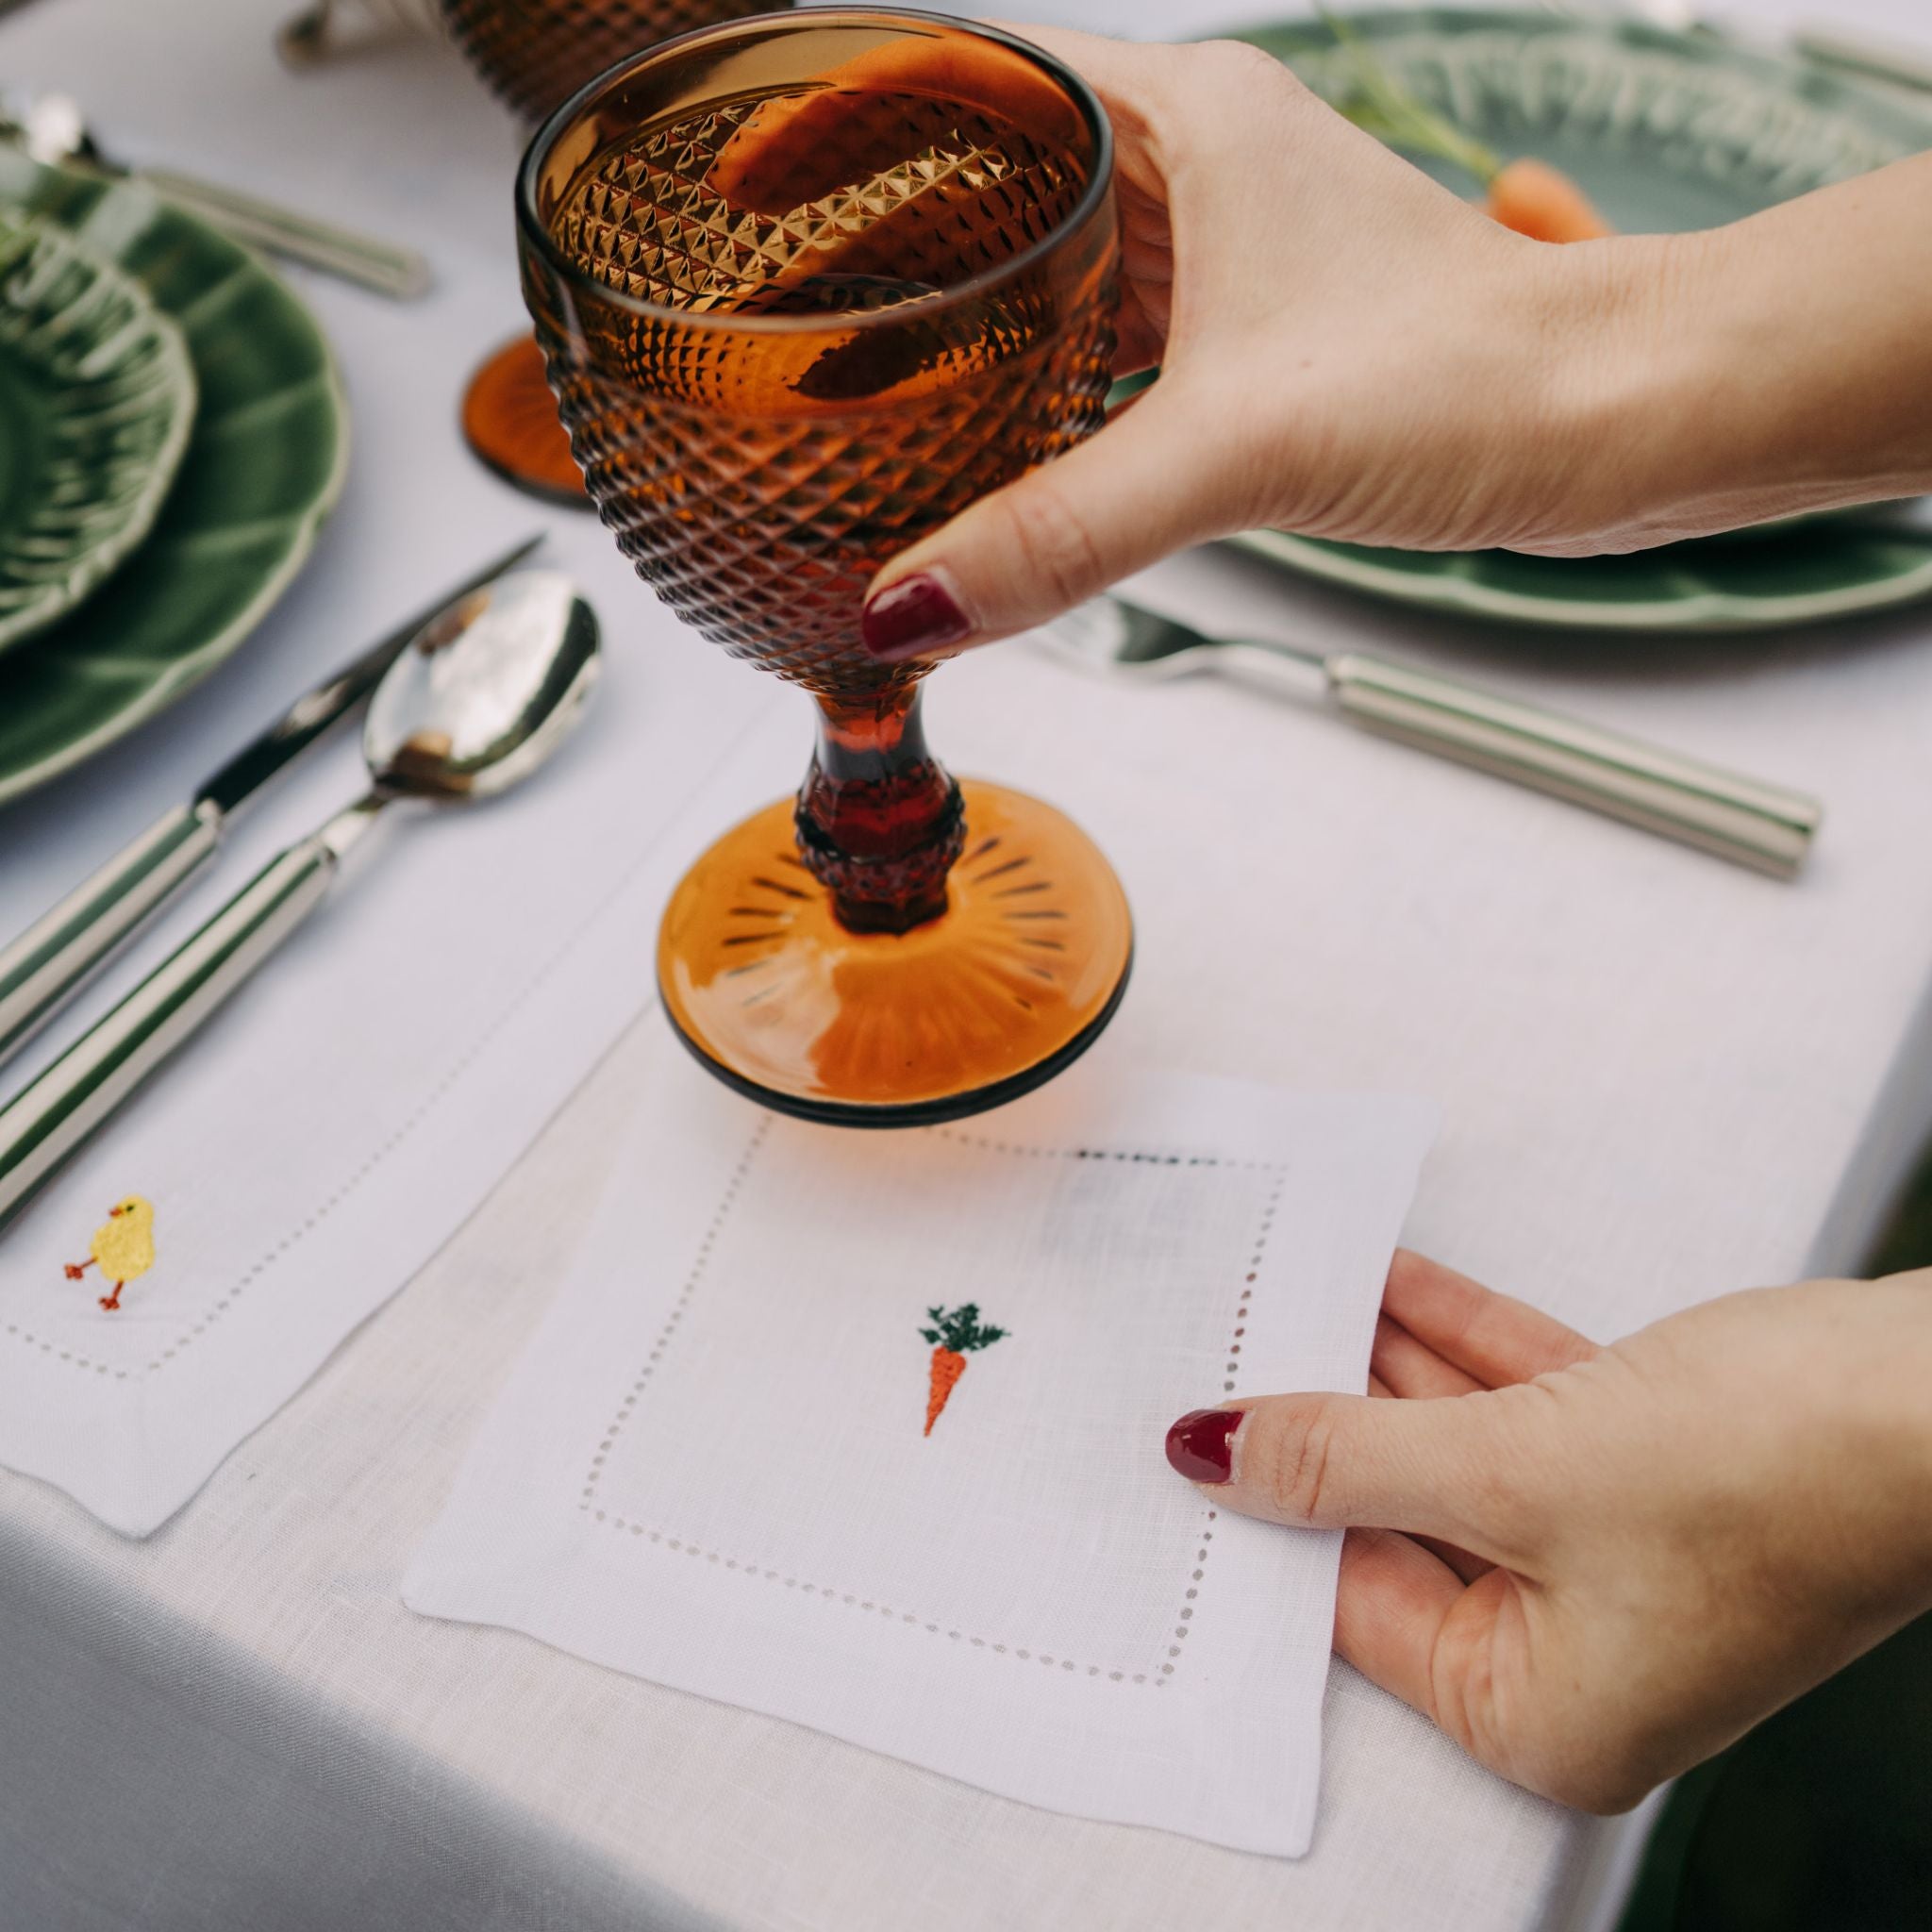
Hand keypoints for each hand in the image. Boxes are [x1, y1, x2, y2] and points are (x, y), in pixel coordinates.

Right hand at [858, 25, 1931, 663]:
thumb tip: (909, 608)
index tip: (746, 176)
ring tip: (852, 377)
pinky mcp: (1252, 335)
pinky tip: (988, 442)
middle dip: (877, 232)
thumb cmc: (1479, 372)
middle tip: (777, 305)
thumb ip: (1061, 527)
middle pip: (988, 169)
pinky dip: (1035, 384)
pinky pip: (1104, 340)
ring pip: (1049, 259)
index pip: (965, 74)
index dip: (840, 114)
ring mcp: (1227, 250)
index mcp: (1186, 118)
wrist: (1616, 420)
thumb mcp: (1236, 444)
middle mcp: (1200, 165)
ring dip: (956, 314)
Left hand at [1163, 1252, 1931, 1811]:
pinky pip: (1518, 1400)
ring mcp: (1613, 1551)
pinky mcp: (1646, 1463)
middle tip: (1224, 1341)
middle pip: (1400, 1519)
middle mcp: (1576, 1648)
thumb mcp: (1513, 1471)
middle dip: (1320, 1421)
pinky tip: (1380, 1276)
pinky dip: (1453, 1337)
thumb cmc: (1767, 1477)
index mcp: (1543, 1714)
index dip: (1267, 1510)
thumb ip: (1349, 1458)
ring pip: (1455, 1446)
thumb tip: (1215, 1454)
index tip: (1189, 1432)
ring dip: (1378, 1360)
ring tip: (1284, 1286)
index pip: (1354, 1605)